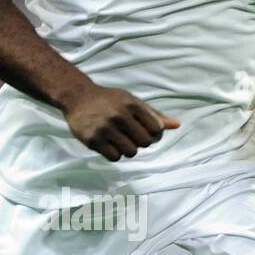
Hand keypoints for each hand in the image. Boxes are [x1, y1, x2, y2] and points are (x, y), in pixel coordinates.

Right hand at [61, 84, 179, 160]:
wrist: (77, 97)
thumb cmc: (109, 100)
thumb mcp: (132, 101)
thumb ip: (154, 114)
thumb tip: (177, 125)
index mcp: (131, 104)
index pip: (156, 129)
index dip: (153, 133)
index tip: (144, 130)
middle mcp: (119, 115)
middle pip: (145, 142)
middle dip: (141, 142)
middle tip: (130, 136)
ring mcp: (106, 128)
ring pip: (131, 152)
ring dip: (128, 149)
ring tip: (119, 139)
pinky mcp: (93, 140)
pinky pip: (115, 157)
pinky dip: (115, 154)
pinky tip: (109, 144)